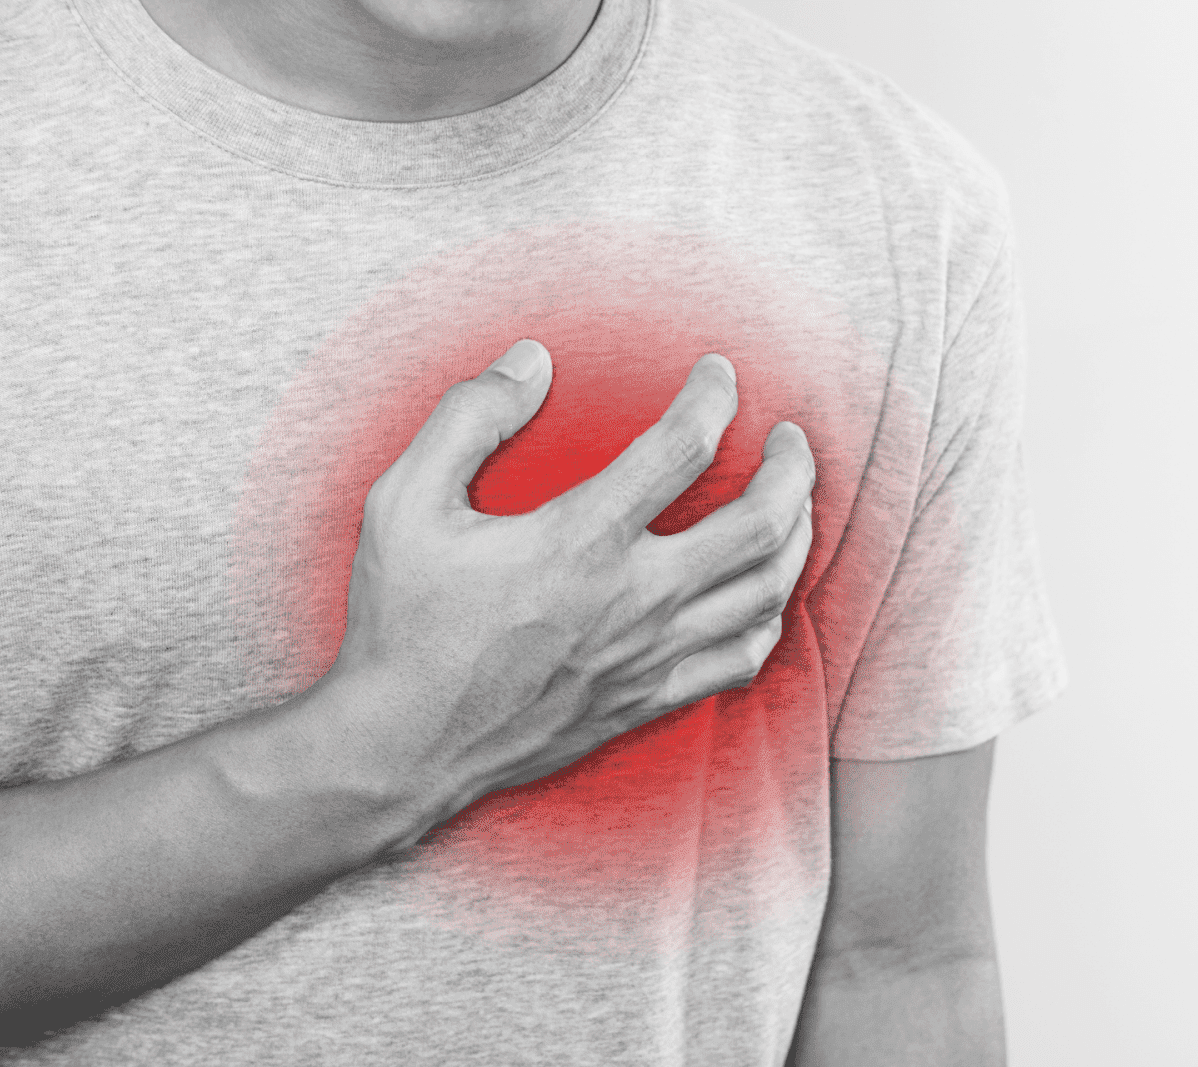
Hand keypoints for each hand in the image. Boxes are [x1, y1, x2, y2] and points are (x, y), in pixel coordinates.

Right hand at [321, 339, 815, 852]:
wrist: (401, 745)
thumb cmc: (401, 623)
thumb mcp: (403, 503)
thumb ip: (467, 418)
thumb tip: (531, 359)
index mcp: (579, 540)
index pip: (682, 447)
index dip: (714, 395)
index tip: (718, 373)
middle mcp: (632, 598)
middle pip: (758, 523)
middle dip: (792, 468)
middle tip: (789, 436)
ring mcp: (648, 654)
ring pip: (765, 591)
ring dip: (795, 535)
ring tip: (792, 501)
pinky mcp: (648, 699)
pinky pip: (742, 659)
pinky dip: (768, 617)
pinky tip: (762, 591)